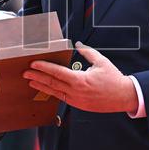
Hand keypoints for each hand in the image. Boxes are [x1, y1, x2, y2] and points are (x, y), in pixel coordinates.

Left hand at [23, 42, 137, 113]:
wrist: (123, 97)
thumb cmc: (114, 79)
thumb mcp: (101, 62)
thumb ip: (87, 52)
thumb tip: (77, 44)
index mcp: (80, 80)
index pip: (57, 73)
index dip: (44, 68)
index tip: (33, 64)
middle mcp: (76, 92)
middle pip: (52, 83)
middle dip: (37, 78)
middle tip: (25, 73)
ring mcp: (76, 101)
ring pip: (54, 92)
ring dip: (41, 86)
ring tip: (30, 82)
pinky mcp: (78, 105)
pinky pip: (62, 98)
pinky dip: (52, 93)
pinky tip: (46, 89)